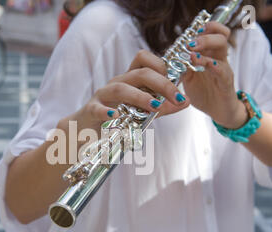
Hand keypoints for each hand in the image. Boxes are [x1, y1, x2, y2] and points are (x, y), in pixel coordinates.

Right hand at [63, 50, 190, 131]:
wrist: (85, 132)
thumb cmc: (116, 120)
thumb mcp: (141, 112)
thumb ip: (162, 107)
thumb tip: (186, 102)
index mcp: (129, 80)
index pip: (143, 59)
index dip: (161, 65)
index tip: (177, 81)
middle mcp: (117, 83)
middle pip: (139, 74)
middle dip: (161, 84)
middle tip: (176, 97)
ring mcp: (103, 96)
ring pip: (120, 88)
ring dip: (139, 96)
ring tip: (154, 106)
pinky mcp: (90, 111)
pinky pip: (97, 108)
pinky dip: (107, 112)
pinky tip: (116, 116)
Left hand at [183, 21, 247, 128]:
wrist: (218, 112)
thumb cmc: (205, 93)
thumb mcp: (189, 79)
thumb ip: (181, 68)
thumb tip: (168, 59)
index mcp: (210, 55)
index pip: (212, 33)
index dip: (204, 28)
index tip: (191, 32)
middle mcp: (219, 58)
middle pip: (220, 35)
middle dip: (205, 35)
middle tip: (190, 42)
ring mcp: (224, 69)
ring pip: (223, 48)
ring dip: (208, 45)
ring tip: (193, 52)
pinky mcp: (227, 83)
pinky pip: (224, 71)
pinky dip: (215, 66)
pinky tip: (207, 65)